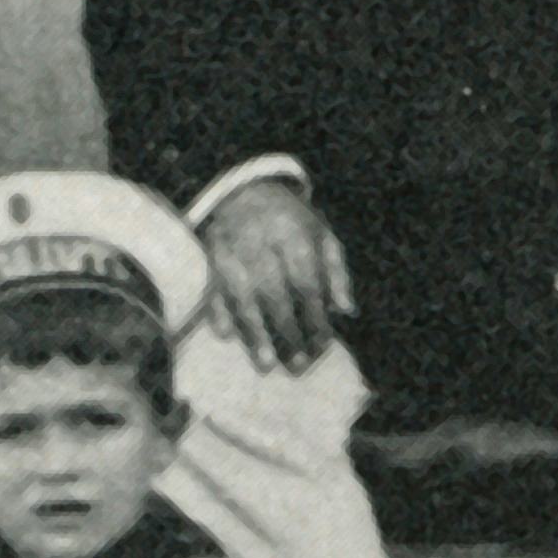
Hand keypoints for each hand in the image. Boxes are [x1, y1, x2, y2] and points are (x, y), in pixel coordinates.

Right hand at [206, 178, 355, 373]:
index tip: (323, 344)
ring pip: (242, 299)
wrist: (246, 191)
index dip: (315, 317)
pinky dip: (217, 312)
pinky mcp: (211, 261)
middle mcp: (261, 245)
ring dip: (254, 335)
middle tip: (300, 365)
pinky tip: (226, 336)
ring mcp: (232, 254)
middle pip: (275, 296)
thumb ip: (336, 272)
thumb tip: (346, 311)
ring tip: (267, 365)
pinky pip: (212, 290)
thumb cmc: (293, 221)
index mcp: (294, 236)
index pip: (306, 284)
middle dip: (289, 334)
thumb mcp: (322, 235)